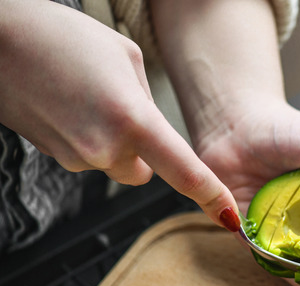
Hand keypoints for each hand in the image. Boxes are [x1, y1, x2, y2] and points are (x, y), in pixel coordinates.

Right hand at [0, 1, 237, 229]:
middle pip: (145, 171)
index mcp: (134, 120)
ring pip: (115, 163)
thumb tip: (152, 130)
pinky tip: (69, 105)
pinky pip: (88, 157)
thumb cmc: (60, 37)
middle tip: (120, 106)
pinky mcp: (53, 158)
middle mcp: (105, 149)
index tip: (229, 216)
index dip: (212, 197)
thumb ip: (149, 103)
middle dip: (143, 149)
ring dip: (112, 140)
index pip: (185, 173)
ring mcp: (76, 158)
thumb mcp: (126, 57)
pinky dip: (87, 137)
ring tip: (87, 97)